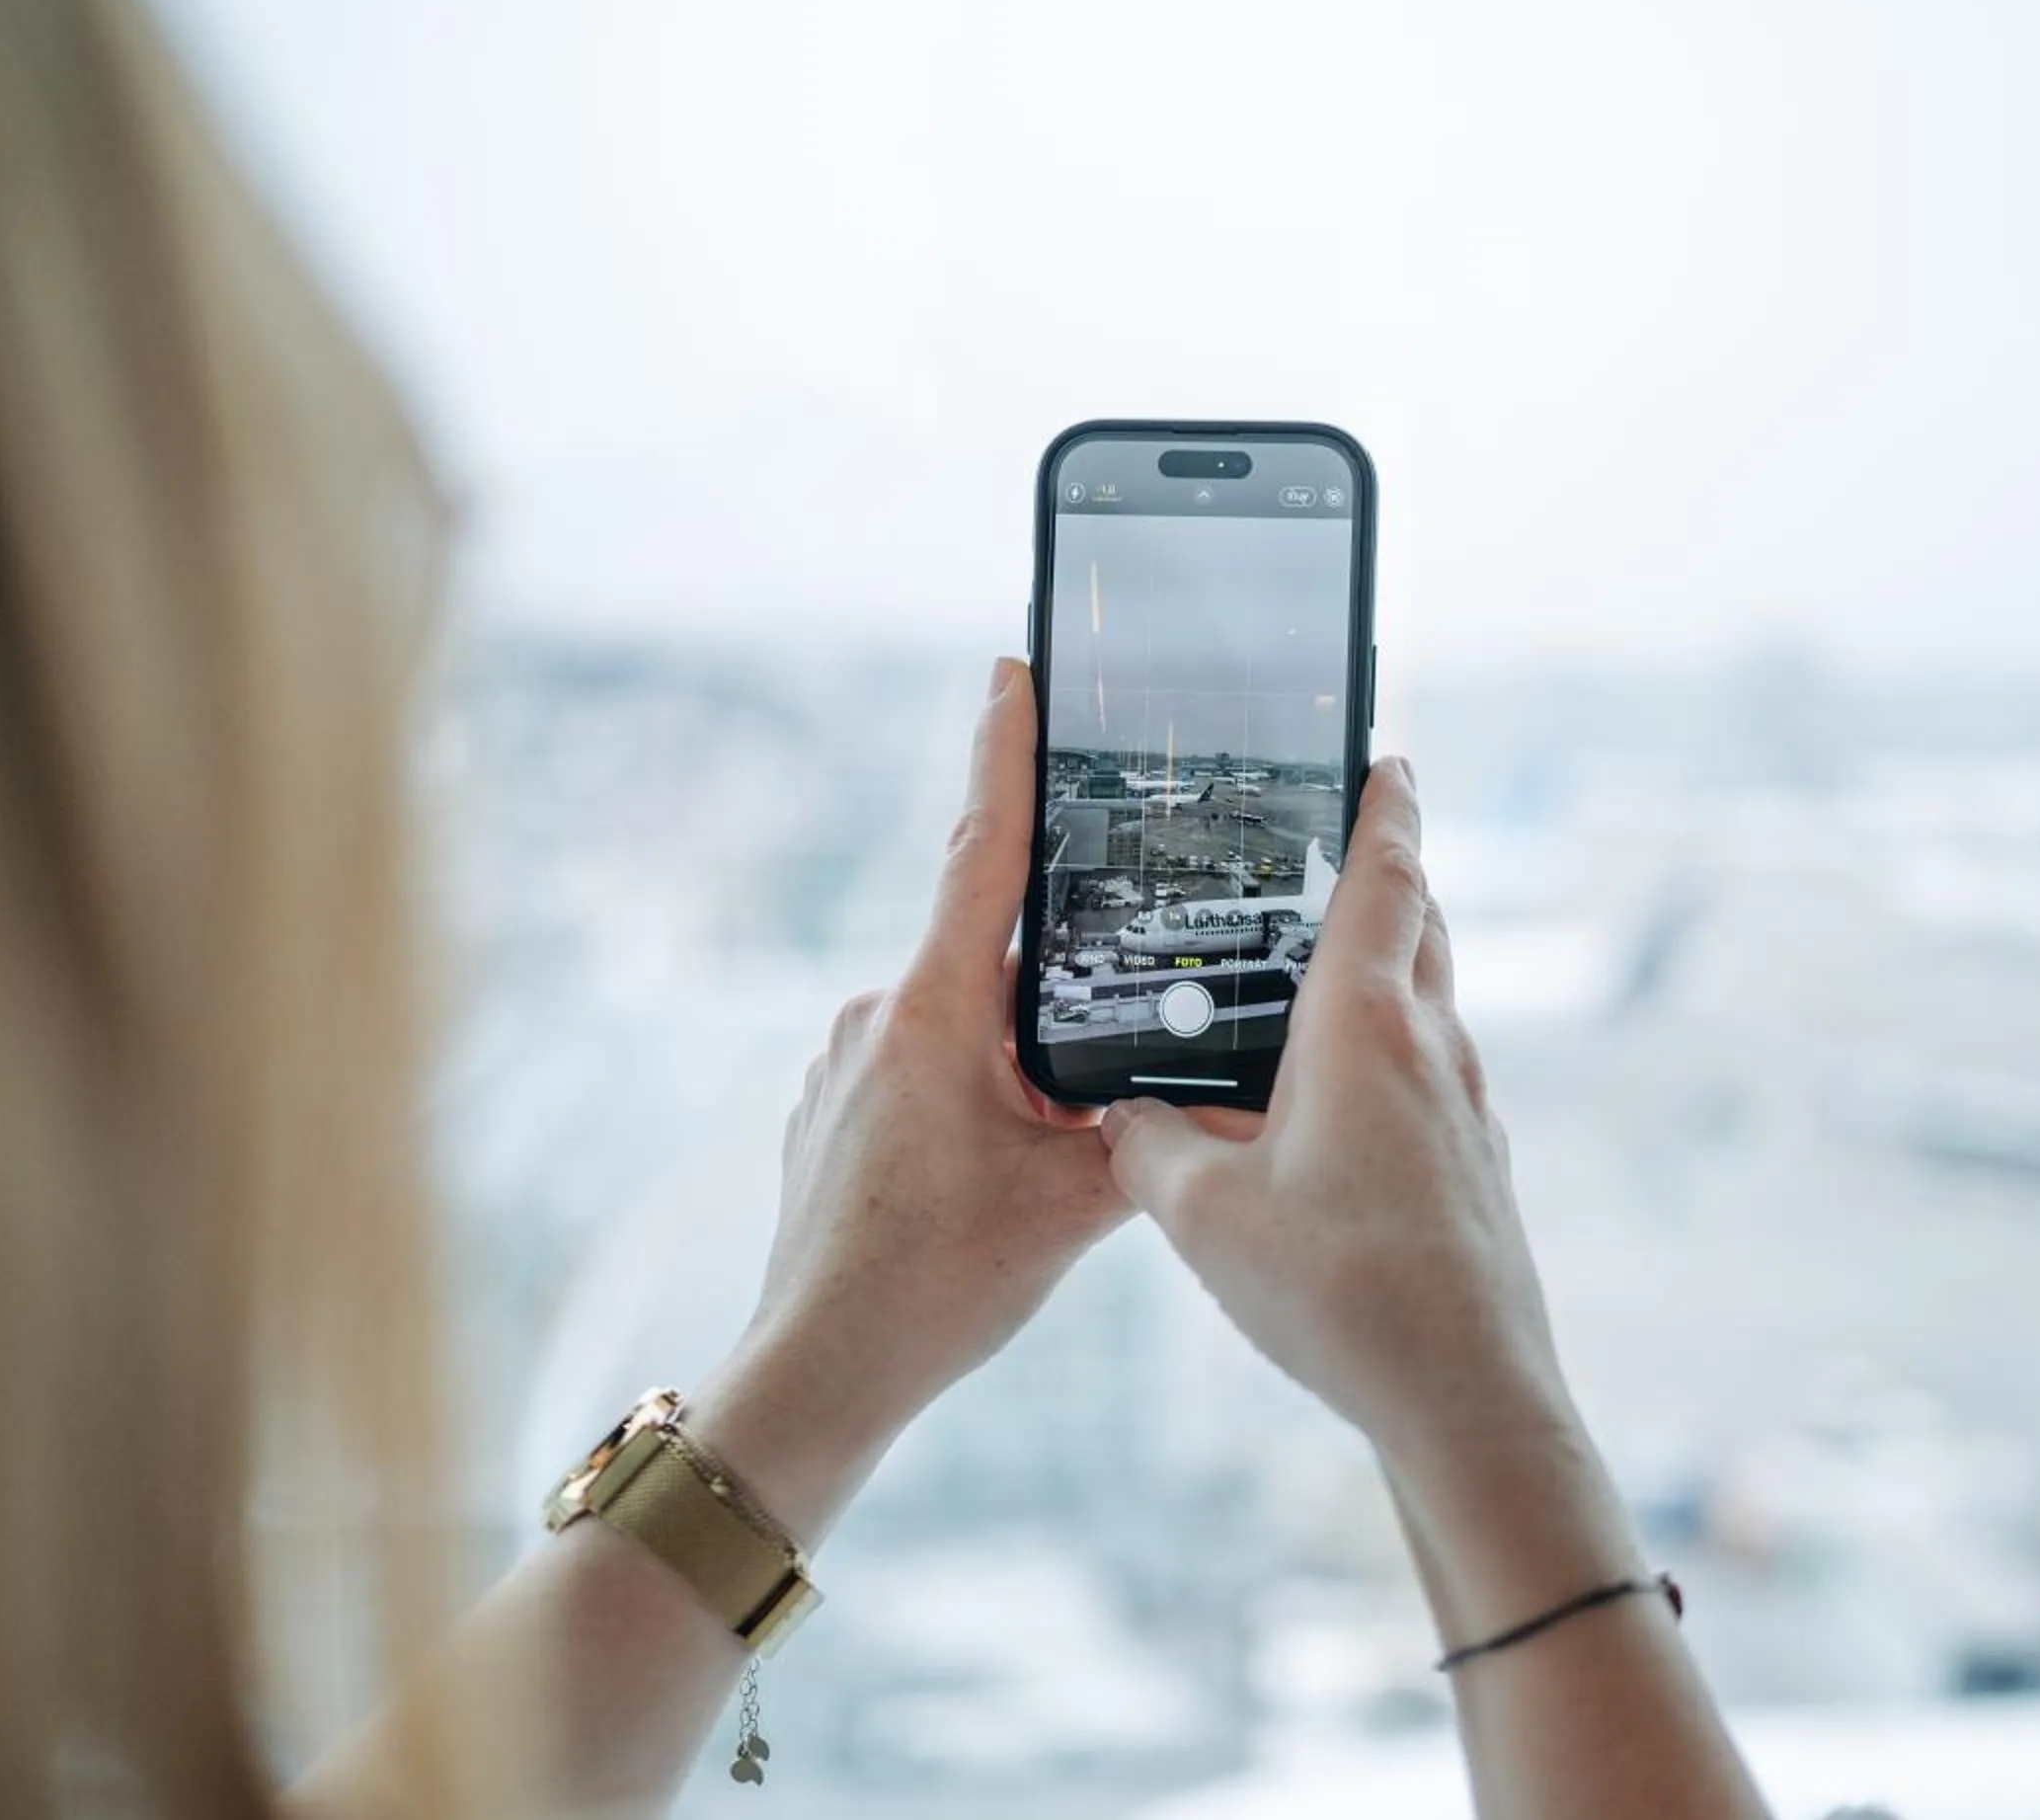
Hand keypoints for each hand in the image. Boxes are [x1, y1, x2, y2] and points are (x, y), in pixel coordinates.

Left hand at [695, 659, 1127, 1530]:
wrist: (819, 1372)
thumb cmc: (937, 1284)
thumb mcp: (1073, 1202)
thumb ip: (1146, 1128)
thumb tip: (1220, 1089)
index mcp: (937, 1011)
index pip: (985, 852)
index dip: (1004, 752)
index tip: (1015, 668)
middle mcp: (879, 1015)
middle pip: (992, 952)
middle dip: (1060, 978)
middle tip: (1115, 1015)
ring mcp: (844, 1061)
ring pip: (961, 1024)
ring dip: (1017, 1060)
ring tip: (1051, 1147)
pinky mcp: (830, 1109)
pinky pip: (919, 1070)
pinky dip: (971, 1097)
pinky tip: (995, 1171)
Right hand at [1096, 757, 1574, 1477]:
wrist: (1467, 1400)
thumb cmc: (1342, 1296)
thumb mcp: (1205, 1219)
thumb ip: (1147, 1150)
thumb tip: (1124, 1122)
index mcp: (1368, 1027)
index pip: (1387, 879)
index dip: (1384, 809)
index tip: (1385, 758)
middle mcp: (1431, 1050)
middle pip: (1418, 929)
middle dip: (1383, 879)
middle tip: (1333, 850)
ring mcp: (1464, 1111)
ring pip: (1426, 1007)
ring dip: (1381, 975)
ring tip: (1307, 980)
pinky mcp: (1472, 1170)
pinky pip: (1425, 1082)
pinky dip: (1382, 1060)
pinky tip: (1323, 1111)